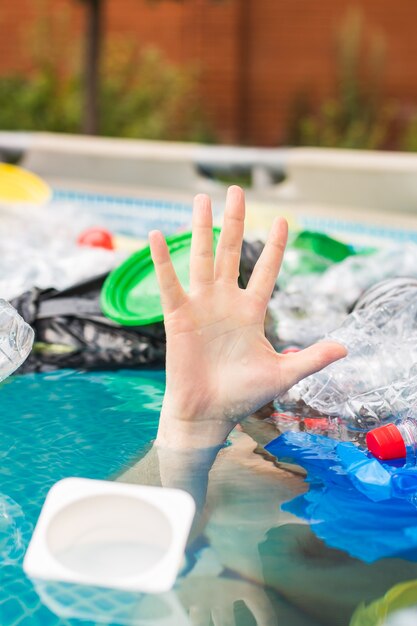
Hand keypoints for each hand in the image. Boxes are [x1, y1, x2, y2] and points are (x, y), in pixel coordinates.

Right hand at [149, 186, 345, 447]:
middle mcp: (226, 301)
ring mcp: (201, 305)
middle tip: (236, 190)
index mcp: (252, 311)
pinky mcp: (178, 316)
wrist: (208, 414)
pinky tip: (158, 234)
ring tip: (201, 198)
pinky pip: (169, 283)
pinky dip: (163, 260)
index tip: (283, 220)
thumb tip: (346, 346)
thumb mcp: (283, 374)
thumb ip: (312, 357)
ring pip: (202, 257)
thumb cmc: (243, 395)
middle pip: (231, 252)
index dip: (274, 247)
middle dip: (235, 221)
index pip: (265, 271)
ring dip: (201, 228)